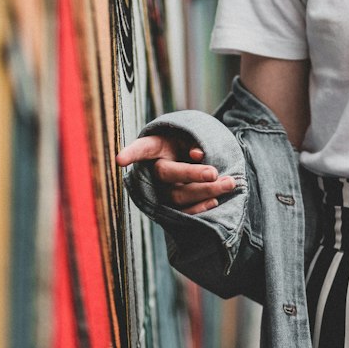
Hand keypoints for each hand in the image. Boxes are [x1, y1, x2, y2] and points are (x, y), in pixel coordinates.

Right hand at [116, 132, 236, 215]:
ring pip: (179, 196)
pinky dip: (199, 209)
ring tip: (230, 183)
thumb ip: (192, 141)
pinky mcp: (171, 206)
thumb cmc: (186, 142)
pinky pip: (182, 212)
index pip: (141, 148)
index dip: (130, 153)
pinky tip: (215, 201)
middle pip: (169, 174)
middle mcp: (153, 170)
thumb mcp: (188, 135)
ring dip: (206, 191)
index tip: (119, 160)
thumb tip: (197, 154)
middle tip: (216, 173)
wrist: (188, 159)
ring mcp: (161, 191)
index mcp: (154, 147)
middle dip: (194, 175)